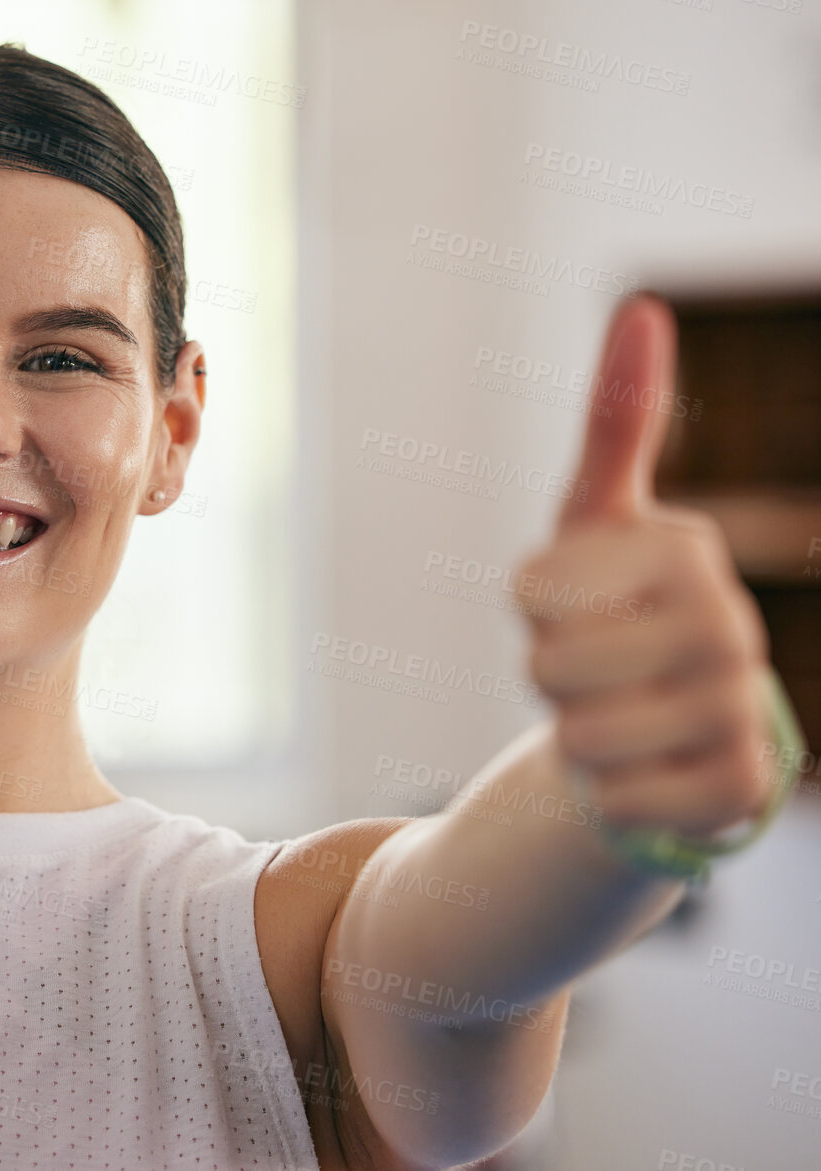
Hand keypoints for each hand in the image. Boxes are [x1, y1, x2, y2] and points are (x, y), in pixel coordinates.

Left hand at [517, 295, 772, 839]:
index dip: (531, 610)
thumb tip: (644, 306)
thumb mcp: (595, 521)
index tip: (576, 607)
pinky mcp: (738, 793)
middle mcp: (732, 627)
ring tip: (618, 719)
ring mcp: (743, 713)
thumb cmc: (611, 614)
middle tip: (591, 675)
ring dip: (577, 737)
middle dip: (549, 680)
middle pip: (549, 667)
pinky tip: (645, 775)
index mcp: (690, 553)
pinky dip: (609, 795)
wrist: (656, 731)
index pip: (533, 591)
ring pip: (580, 738)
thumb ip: (615, 421)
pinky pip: (618, 800)